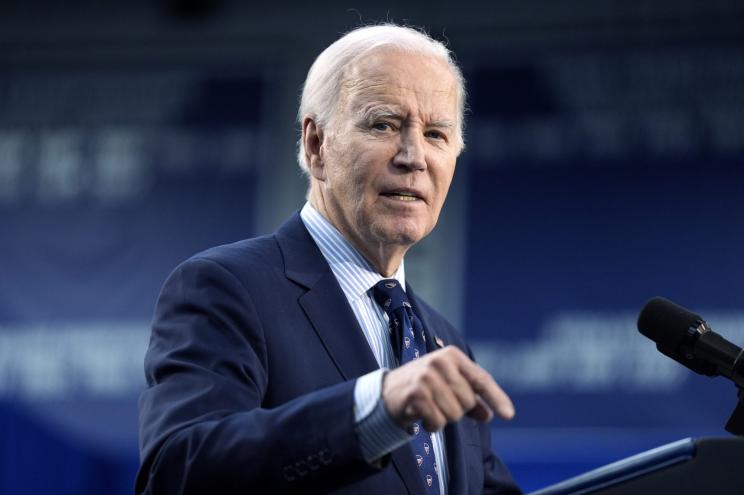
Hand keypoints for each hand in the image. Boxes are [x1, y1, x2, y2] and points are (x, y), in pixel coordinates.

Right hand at [382, 345, 514, 431]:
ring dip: (443, 418)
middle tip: (438, 403)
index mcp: (452, 356)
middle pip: (467, 402)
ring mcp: (427, 376)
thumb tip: (489, 415)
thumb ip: (470, 399)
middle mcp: (440, 361)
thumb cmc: (423, 388)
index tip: (509, 415)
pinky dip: (432, 425)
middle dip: (457, 410)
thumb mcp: (448, 387)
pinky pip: (438, 422)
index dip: (496, 398)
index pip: (481, 379)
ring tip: (429, 408)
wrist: (386, 392)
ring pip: (454, 414)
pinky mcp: (416, 393)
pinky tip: (421, 416)